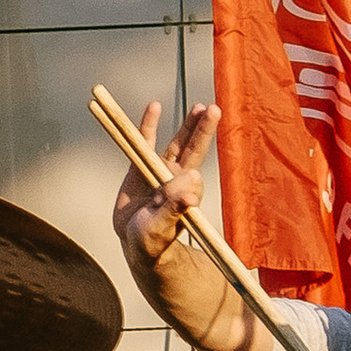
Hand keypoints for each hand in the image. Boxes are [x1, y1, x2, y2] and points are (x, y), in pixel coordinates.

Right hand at [112, 98, 220, 268]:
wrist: (137, 244)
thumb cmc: (154, 242)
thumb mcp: (162, 229)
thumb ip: (175, 208)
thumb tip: (191, 182)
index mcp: (186, 191)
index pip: (192, 170)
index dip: (188, 172)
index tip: (178, 182)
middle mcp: (177, 177)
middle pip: (192, 147)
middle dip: (203, 129)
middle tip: (213, 109)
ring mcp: (159, 170)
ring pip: (176, 142)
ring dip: (188, 124)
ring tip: (201, 107)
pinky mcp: (140, 167)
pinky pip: (145, 141)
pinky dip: (149, 124)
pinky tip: (155, 106)